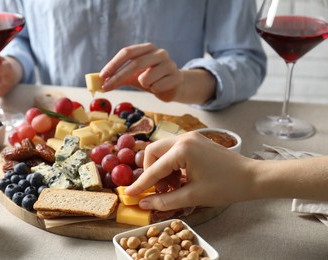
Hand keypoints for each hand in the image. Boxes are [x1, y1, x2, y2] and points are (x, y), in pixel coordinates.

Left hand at [100, 42, 182, 101]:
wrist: (173, 86)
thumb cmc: (151, 78)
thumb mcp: (133, 76)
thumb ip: (118, 78)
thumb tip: (101, 84)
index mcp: (147, 48)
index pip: (127, 52)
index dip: (113, 64)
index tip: (102, 76)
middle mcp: (159, 53)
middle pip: (135, 63)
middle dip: (118, 77)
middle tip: (106, 87)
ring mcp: (170, 64)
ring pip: (146, 78)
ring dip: (143, 84)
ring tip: (150, 84)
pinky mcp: (176, 76)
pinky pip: (157, 87)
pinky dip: (154, 90)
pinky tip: (159, 87)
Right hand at [124, 130, 255, 209]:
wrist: (252, 177)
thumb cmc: (226, 186)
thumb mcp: (193, 196)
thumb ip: (165, 200)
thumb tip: (144, 203)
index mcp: (182, 149)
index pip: (154, 168)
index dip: (141, 184)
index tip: (129, 193)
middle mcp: (184, 138)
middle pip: (153, 151)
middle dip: (151, 171)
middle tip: (160, 190)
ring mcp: (191, 137)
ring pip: (163, 150)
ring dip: (162, 168)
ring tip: (172, 186)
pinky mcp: (196, 141)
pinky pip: (174, 150)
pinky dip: (172, 164)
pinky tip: (180, 179)